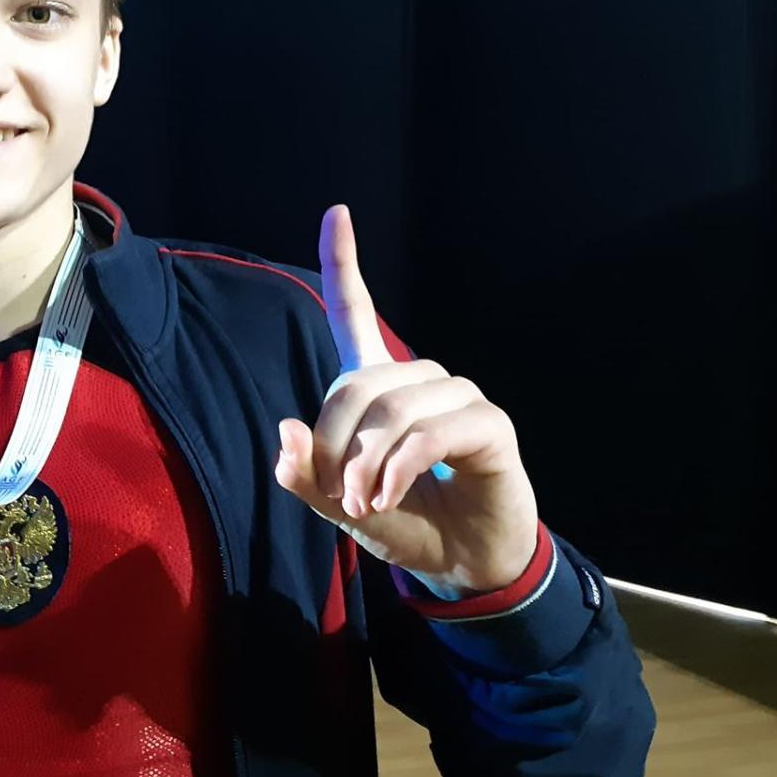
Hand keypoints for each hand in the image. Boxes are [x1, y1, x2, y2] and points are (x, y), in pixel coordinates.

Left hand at [273, 205, 538, 594]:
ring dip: (366, 465)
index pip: (356, 311)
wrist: (465, 566)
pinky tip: (387, 497)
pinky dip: (397, 470)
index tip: (335, 210)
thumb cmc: (405, 523)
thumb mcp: (341, 506)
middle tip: (338, 494)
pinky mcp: (489, 425)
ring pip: (392, 408)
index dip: (344, 262)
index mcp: (379, 387)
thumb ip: (308, 476)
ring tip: (366, 504)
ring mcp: (458, 399)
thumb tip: (287, 433)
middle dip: (334, 443)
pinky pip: (428, 433)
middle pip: (356, 382)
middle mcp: (420, 382)